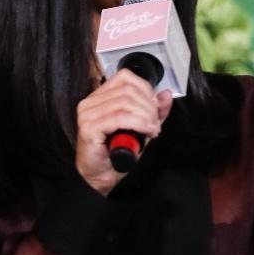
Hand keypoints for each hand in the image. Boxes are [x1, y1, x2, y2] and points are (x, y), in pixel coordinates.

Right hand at [74, 69, 172, 194]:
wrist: (101, 177)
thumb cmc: (115, 154)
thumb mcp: (141, 128)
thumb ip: (154, 111)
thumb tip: (166, 94)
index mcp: (100, 97)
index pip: (125, 77)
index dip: (146, 90)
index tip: (155, 108)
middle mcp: (90, 102)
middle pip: (128, 90)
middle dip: (149, 106)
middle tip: (155, 123)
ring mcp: (87, 114)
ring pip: (125, 103)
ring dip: (146, 116)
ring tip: (152, 130)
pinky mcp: (89, 127)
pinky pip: (120, 118)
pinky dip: (139, 123)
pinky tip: (147, 132)